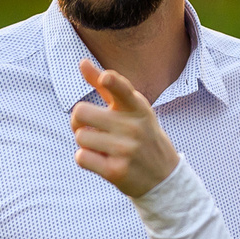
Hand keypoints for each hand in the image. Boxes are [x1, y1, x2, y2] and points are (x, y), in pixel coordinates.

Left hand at [71, 59, 180, 198]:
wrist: (162, 176)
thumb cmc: (141, 134)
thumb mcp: (131, 109)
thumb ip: (107, 85)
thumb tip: (81, 61)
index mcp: (137, 107)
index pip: (123, 89)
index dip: (112, 81)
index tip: (106, 78)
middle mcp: (133, 127)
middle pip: (80, 112)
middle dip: (77, 120)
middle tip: (88, 126)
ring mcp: (125, 150)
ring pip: (80, 136)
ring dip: (85, 142)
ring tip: (101, 146)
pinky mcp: (116, 171)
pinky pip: (81, 157)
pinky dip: (85, 158)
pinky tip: (101, 159)